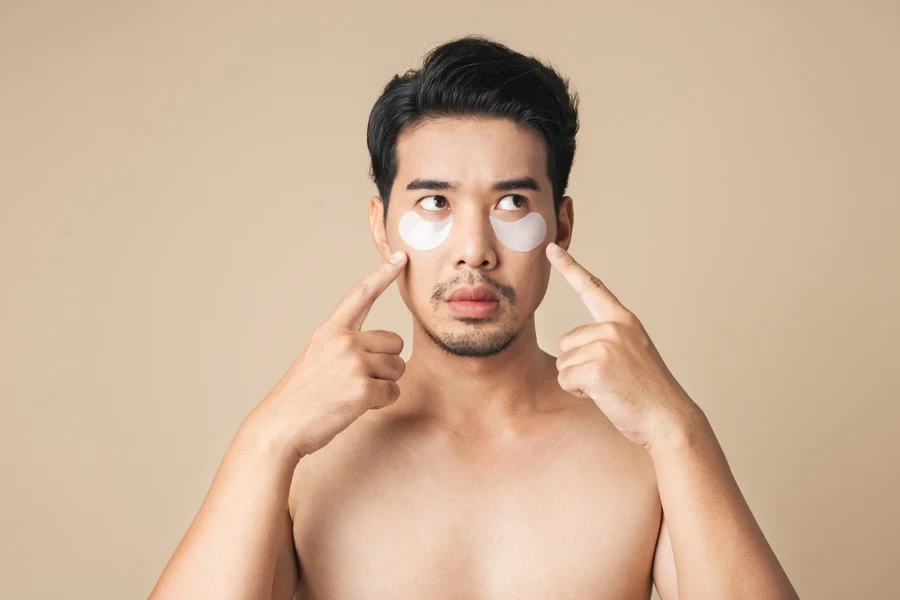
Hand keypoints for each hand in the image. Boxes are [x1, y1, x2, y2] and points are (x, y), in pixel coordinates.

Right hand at [244, 250, 408, 459]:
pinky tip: (354, 407)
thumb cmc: (300, 397)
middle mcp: (344, 341)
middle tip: (356, 381)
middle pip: (394, 343)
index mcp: (330, 330)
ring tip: (351, 394)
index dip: (382, 275)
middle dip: (385, 364)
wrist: (280, 427)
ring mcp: (354, 363)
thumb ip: (344, 345)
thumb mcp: (316, 357)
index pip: (360, 295)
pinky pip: (393, 392)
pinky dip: (380, 403)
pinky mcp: (363, 388)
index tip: (401, 257)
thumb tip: (385, 348)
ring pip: (397, 369)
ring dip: (383, 385)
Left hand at [546, 242, 697, 450]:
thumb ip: (606, 341)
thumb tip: (569, 349)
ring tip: (610, 387)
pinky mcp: (595, 366)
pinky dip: (578, 392)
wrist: (668, 418)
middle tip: (612, 379)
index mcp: (624, 321)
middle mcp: (614, 327)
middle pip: (566, 342)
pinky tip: (604, 395)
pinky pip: (565, 378)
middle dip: (579, 364)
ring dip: (579, 380)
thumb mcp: (631, 354)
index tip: (551, 249)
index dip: (569, 267)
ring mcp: (605, 344)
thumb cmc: (647, 393)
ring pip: (563, 362)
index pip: (593, 288)